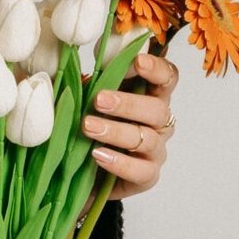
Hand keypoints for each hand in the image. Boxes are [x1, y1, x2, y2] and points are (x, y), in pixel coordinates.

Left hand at [80, 46, 180, 198]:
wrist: (78, 175)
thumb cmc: (85, 129)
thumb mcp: (83, 101)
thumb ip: (86, 84)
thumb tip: (71, 64)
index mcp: (148, 96)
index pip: (167, 78)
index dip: (157, 68)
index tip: (138, 61)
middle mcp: (157, 123)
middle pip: (158, 109)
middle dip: (128, 103)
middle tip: (99, 100)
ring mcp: (155, 151)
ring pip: (147, 139)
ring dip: (116, 131)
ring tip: (88, 127)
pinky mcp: (147, 177)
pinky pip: (141, 170)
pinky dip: (119, 162)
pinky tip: (98, 155)